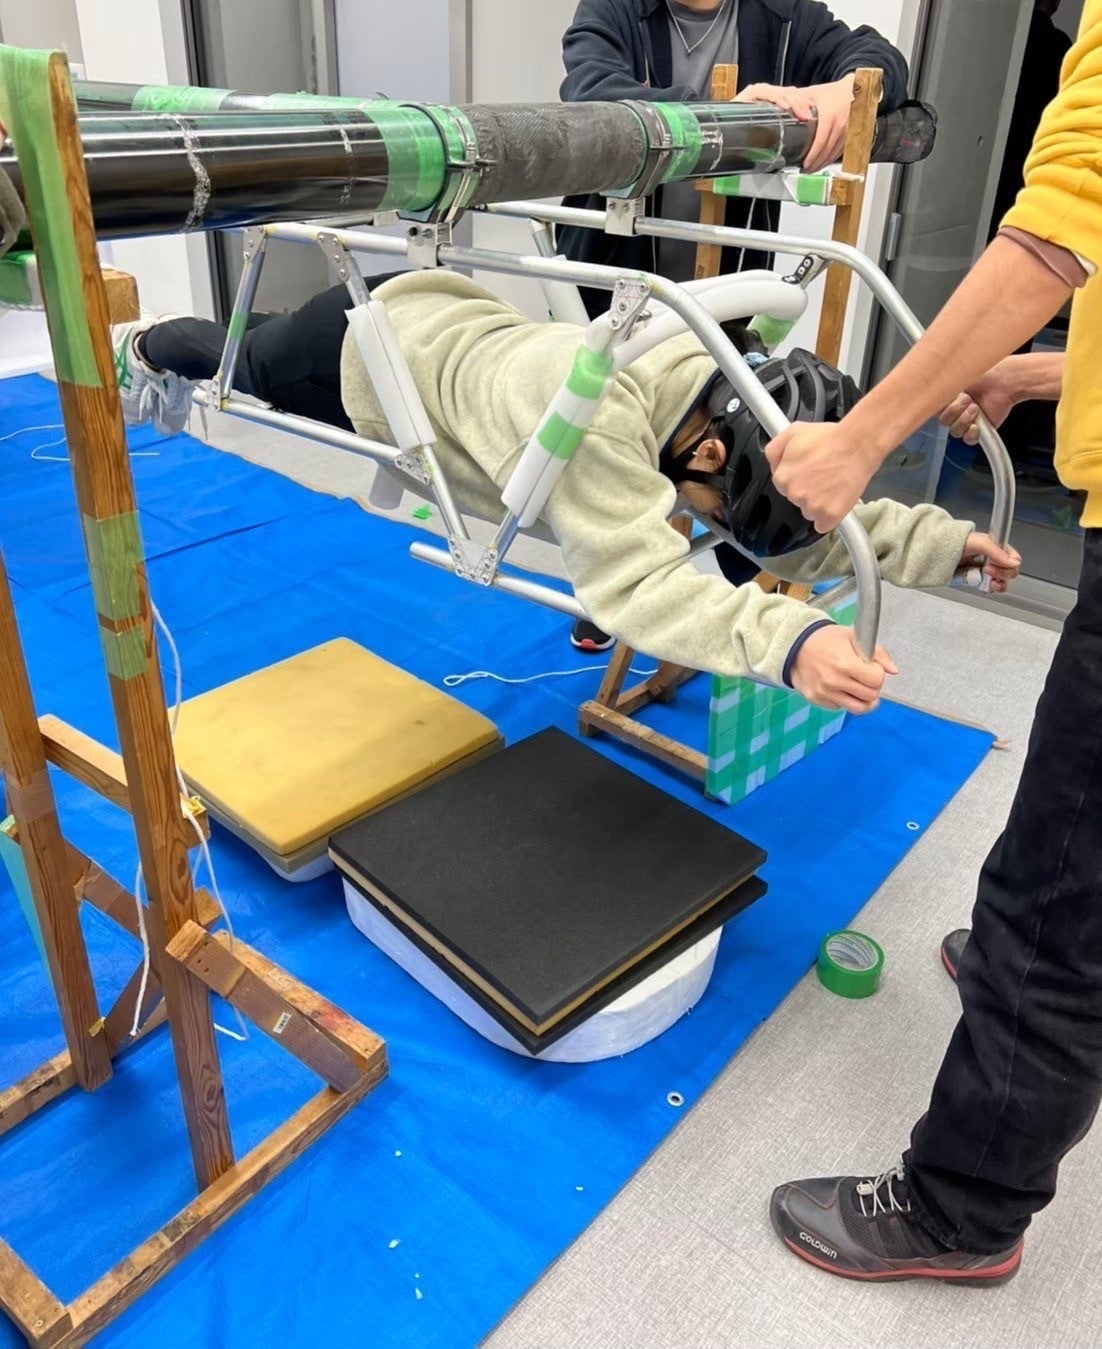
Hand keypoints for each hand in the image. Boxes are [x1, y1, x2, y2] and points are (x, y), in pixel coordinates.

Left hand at [735, 74, 854, 170]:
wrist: (852, 89)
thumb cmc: (831, 92)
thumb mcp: (813, 94)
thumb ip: (798, 103)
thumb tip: (782, 110)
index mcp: (829, 117)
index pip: (819, 143)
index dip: (811, 157)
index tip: (804, 165)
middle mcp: (840, 126)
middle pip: (826, 152)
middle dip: (815, 164)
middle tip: (804, 170)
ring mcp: (847, 132)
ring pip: (833, 154)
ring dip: (822, 164)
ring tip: (811, 169)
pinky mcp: (851, 135)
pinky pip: (840, 152)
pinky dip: (830, 159)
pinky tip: (822, 162)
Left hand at [765, 421, 879, 533]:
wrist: (857, 445)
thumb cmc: (831, 438)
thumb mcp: (792, 432)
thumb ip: (774, 451)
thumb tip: (774, 465)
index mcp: (782, 478)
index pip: (784, 486)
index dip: (799, 477)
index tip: (810, 471)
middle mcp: (794, 494)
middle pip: (797, 499)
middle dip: (808, 490)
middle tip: (824, 475)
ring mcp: (811, 507)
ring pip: (810, 512)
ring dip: (819, 504)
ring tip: (833, 483)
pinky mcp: (828, 516)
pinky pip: (823, 525)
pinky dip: (829, 517)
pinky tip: (836, 499)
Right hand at [790, 624, 897, 714]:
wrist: (794, 645)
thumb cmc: (825, 639)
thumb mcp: (853, 636)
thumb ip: (878, 652)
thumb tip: (893, 670)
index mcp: (845, 664)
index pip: (876, 680)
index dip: (878, 673)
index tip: (872, 667)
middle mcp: (834, 682)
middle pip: (870, 696)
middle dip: (873, 686)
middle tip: (866, 677)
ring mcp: (824, 693)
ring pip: (858, 708)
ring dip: (863, 699)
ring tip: (860, 689)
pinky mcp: (816, 700)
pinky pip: (840, 707)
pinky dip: (845, 700)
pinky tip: (841, 687)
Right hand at [939, 361, 1017, 445]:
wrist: (1006, 382)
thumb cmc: (987, 374)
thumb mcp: (958, 375)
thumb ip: (941, 383)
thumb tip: (929, 386)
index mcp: (949, 398)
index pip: (934, 410)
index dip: (939, 408)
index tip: (945, 399)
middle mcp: (958, 409)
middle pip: (944, 422)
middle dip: (954, 411)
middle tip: (967, 399)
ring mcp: (968, 421)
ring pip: (955, 431)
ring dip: (964, 420)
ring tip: (976, 408)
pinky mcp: (979, 430)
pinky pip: (967, 440)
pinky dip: (972, 433)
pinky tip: (978, 424)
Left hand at [960, 532, 1021, 593]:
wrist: (938, 550)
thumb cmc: (956, 541)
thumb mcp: (980, 542)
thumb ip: (997, 552)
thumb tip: (1014, 563)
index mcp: (997, 548)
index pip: (1013, 559)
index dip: (1008, 565)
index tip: (994, 564)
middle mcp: (993, 560)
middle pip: (1010, 573)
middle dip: (1001, 574)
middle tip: (986, 570)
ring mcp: (985, 571)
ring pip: (1002, 582)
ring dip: (998, 584)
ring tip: (987, 581)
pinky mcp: (976, 580)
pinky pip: (989, 588)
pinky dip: (989, 589)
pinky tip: (984, 587)